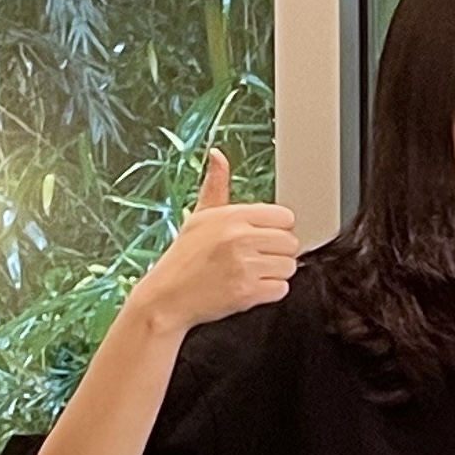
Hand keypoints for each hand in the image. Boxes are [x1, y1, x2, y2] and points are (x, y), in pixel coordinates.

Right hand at [124, 150, 297, 338]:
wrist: (164, 299)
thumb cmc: (182, 259)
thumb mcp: (199, 217)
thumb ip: (216, 186)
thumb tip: (217, 155)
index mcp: (232, 215)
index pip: (285, 217)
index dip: (275, 230)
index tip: (260, 239)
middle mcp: (239, 237)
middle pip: (291, 242)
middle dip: (276, 253)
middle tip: (253, 260)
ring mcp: (244, 265)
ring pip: (289, 266)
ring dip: (274, 274)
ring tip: (248, 274)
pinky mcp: (247, 291)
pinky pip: (281, 289)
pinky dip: (268, 293)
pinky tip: (248, 289)